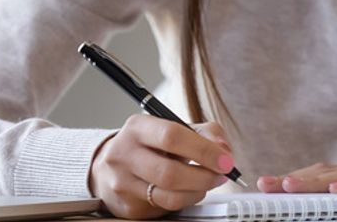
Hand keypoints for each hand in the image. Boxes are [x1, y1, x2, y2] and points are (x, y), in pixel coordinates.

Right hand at [87, 117, 236, 218]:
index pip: (172, 137)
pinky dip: (185, 200)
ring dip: (198, 191)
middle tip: (221, 175)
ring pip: (169, 196)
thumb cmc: (150, 145)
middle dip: (204, 176)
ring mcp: (123, 183)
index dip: (204, 150)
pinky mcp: (128, 206)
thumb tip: (223, 149)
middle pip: (170, 172)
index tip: (225, 160)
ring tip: (207, 183)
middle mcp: (125, 154)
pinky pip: (164, 208)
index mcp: (138, 127)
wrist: (111, 166)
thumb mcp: (173, 128)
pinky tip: (189, 191)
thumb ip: (205, 133)